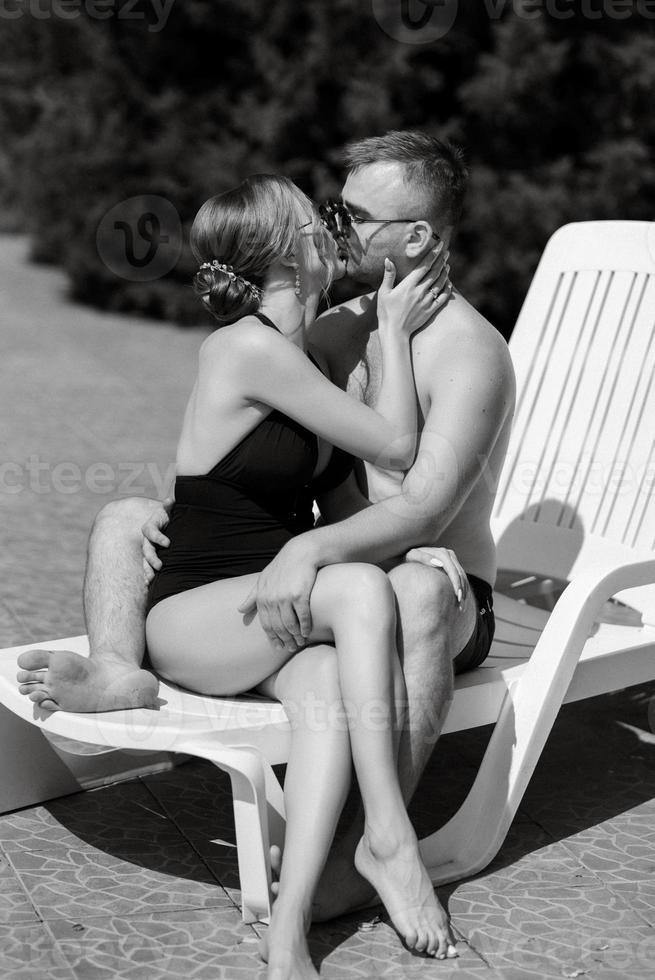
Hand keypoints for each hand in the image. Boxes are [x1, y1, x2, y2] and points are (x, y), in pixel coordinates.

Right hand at [141, 497, 173, 582]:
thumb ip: (168, 505)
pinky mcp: (153, 556)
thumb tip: (170, 500)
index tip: (168, 543)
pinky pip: (149, 566)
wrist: (168, 522)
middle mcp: (148, 538)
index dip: (157, 537)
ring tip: (151, 579)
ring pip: (146, 559)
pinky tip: (149, 585)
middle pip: (147, 548)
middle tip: (159, 566)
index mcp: (151, 525)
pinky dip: (148, 575)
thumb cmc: (169, 515)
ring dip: (147, 569)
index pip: (150, 531)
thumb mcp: (169, 509)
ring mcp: (150, 548)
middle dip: (152, 558)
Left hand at [237, 539, 317, 653]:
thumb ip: (252, 596)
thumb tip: (239, 610)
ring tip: (299, 642)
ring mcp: (285, 597)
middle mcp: (271, 599)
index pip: (266, 624)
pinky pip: (302, 617)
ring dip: (295, 636)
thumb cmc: (282, 567)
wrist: (301, 553)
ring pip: (289, 625)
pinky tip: (307, 633)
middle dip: (284, 640)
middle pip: (277, 627)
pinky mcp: (299, 595)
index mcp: (262, 597)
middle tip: (291, 647)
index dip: (272, 638)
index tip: (277, 647)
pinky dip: (304, 627)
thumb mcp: (263, 579)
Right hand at [376, 242, 450, 337]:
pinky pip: (442, 298)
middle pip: (434, 273)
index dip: (433, 255)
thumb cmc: (386, 312)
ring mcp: (426, 301)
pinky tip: (449, 283)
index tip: (439, 246)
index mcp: (408, 285)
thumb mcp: (383, 293)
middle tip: (446, 252)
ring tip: (447, 265)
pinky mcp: (430, 310)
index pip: (424, 266)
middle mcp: (420, 291)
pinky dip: (447, 289)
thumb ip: (388, 275)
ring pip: (440, 284)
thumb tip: (388, 259)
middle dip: (441, 261)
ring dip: (445, 273)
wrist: (394, 332)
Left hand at [404, 546, 467, 603]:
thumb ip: (423, 557)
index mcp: (441, 553)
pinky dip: (462, 589)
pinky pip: (460, 578)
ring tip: (461, 607)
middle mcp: (448, 554)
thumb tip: (439, 563)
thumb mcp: (412, 556)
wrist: (406, 556)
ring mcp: (451, 559)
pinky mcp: (451, 565)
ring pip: (462, 576)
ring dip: (465, 591)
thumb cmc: (408, 559)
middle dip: (463, 590)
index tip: (457, 597)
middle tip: (461, 605)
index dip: (457, 583)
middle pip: (460, 574)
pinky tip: (460, 601)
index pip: (453, 570)